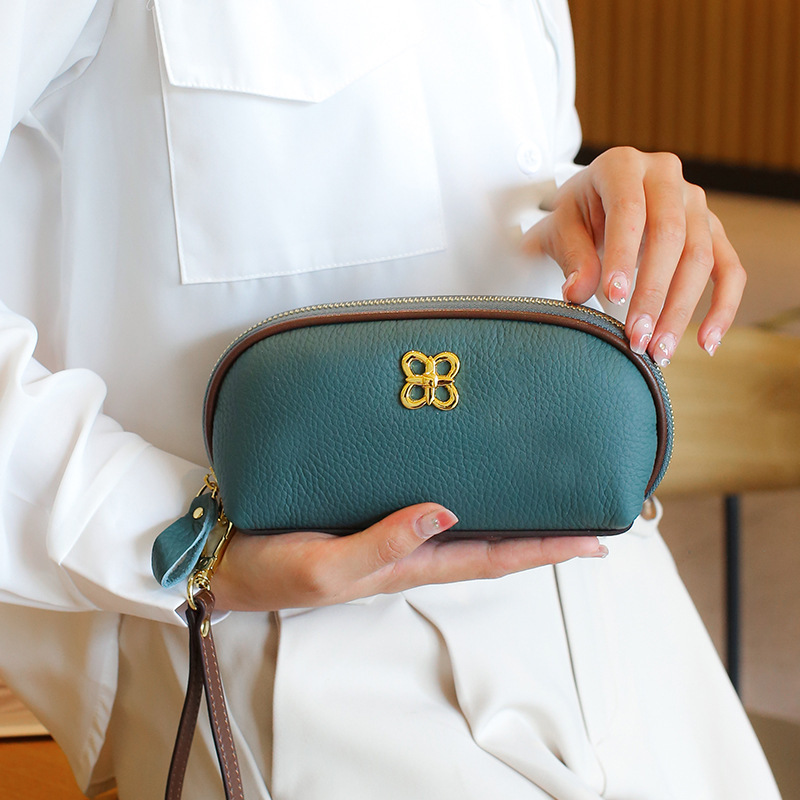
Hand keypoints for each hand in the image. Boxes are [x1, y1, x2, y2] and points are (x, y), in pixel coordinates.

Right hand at [211, 503, 607, 611]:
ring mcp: (396, 532)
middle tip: (590, 516)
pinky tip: (473, 479)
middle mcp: (413, 549)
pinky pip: (435, 507)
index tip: (596, 540)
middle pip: (496, 543)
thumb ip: (384, 542)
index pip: (495, 557)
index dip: (548, 550)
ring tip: (550, 497)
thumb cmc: (275, 568)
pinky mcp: (374, 511)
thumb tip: (446, 511)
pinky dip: (469, 497)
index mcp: (410, 565)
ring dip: (515, 516)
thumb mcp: (328, 565)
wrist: (233, 557)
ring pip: (472, 524)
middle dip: (546, 535)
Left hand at [523, 147, 745, 363]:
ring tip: (659, 351)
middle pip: (672, 236)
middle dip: (654, 293)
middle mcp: (665, 176)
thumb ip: (570, 257)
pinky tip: (707, 342)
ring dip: (681, 309)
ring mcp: (695, 202)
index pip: (629, 210)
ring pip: (701, 257)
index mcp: (622, 166)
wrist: (593, 206)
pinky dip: (723, 307)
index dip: (623, 255)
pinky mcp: (712, 229)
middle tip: (636, 337)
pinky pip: (729, 268)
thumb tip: (577, 294)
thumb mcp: (559, 230)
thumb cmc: (574, 217)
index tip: (613, 297)